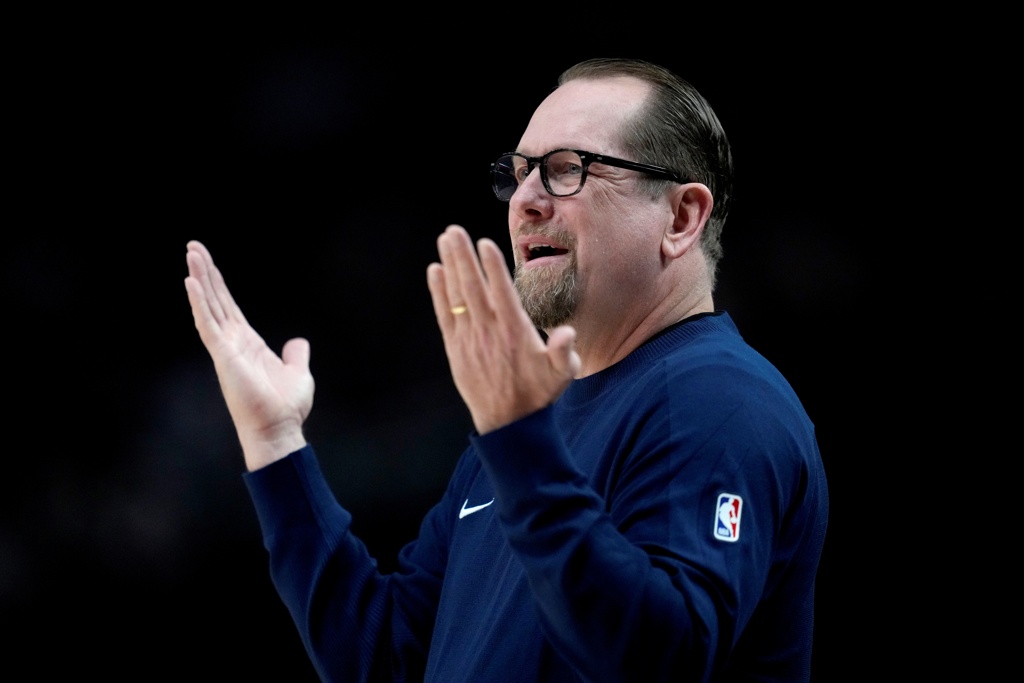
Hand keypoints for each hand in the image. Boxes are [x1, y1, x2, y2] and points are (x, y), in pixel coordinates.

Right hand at [184, 241, 313, 469]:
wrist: (279, 429)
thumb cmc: (286, 407)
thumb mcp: (298, 372)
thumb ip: (296, 355)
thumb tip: (297, 342)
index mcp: (248, 343)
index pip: (229, 306)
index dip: (218, 284)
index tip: (206, 261)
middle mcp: (232, 343)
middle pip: (215, 300)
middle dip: (205, 273)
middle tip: (192, 246)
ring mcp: (225, 349)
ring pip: (208, 307)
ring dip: (199, 280)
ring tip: (190, 254)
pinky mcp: (223, 356)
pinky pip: (207, 325)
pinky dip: (198, 303)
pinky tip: (190, 283)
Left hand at [426, 225, 579, 433]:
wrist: (509, 422)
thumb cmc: (539, 393)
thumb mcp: (562, 373)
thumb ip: (565, 351)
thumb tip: (567, 334)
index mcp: (515, 332)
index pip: (501, 292)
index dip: (492, 266)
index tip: (484, 243)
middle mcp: (489, 331)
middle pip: (472, 286)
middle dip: (463, 256)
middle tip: (454, 230)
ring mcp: (469, 339)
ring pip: (456, 295)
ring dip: (450, 265)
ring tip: (446, 240)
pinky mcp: (456, 348)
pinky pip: (444, 314)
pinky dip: (438, 292)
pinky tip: (435, 271)